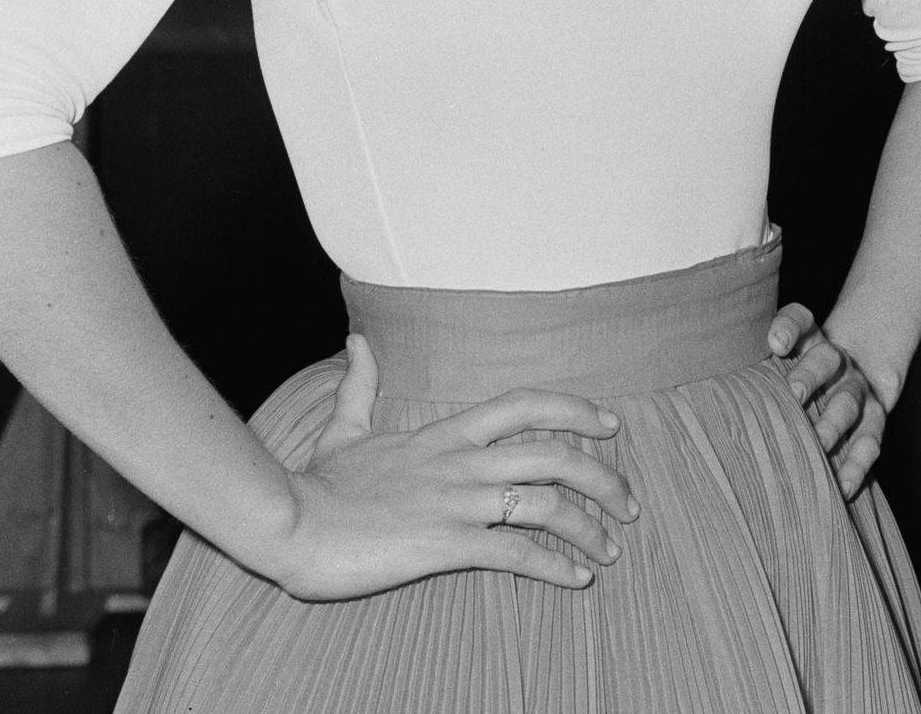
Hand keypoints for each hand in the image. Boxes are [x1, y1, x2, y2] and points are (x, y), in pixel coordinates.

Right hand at [272, 334, 639, 600]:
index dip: (574, 410)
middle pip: (551, 453)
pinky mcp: (446, 544)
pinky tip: (577, 579)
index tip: (610, 425)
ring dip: (589, 526)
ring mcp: (456, 502)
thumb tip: (357, 341)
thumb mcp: (344, 427)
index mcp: (443, 434)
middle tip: (629, 502)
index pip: (523, 407)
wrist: (292, 523)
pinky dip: (555, 566)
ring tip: (611, 551)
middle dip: (602, 475)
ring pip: (545, 503)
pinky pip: (516, 553)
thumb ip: (360, 386)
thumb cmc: (319, 483)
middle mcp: (460, 462)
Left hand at [768, 303, 888, 500]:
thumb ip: (750, 367)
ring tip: (818, 444)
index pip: (800, 319)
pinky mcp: (874, 420)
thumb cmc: (791, 378)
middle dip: (811, 373)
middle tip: (793, 393)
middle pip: (826, 358)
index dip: (789, 326)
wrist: (846, 381)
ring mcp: (857, 388)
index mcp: (808, 338)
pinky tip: (841, 485)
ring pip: (849, 401)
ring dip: (834, 423)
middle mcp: (836, 359)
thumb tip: (705, 384)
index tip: (774, 343)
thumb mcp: (774, 364)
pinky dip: (857, 465)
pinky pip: (870, 441)